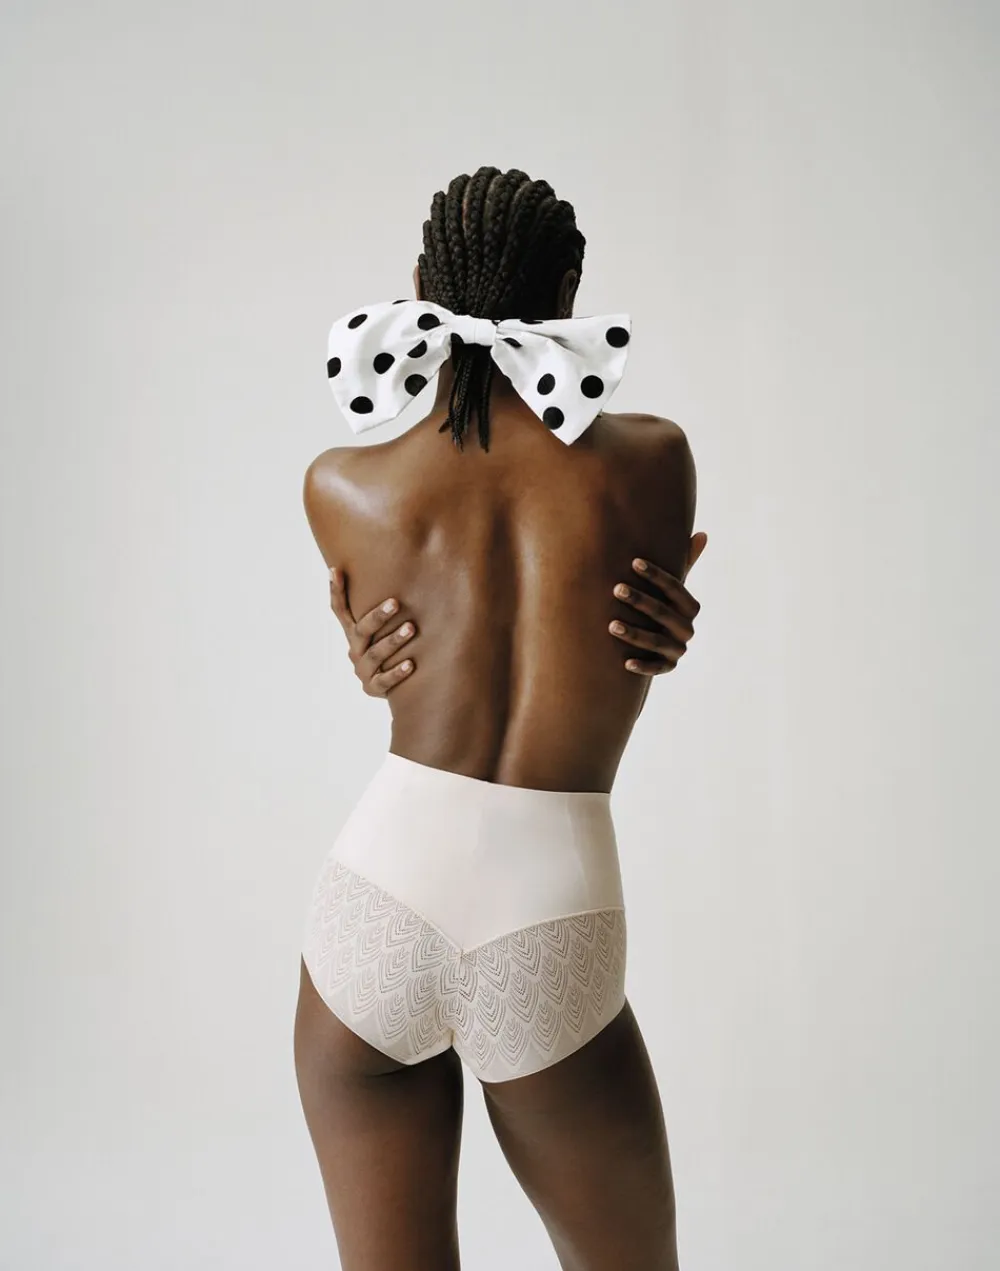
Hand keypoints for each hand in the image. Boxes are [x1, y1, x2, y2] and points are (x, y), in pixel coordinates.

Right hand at [327, 566, 416, 696]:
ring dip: (393, 641)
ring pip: (375, 654)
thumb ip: (386, 605)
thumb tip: (406, 567)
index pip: (340, 610)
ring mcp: (363, 670)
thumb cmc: (391, 648)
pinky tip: (410, 663)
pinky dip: (397, 672)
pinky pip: (384, 681)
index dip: (336, 591)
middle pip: (360, 631)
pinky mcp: (373, 688)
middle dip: (377, 616)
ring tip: (411, 628)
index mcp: (353, 633)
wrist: (392, 687)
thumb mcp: (383, 628)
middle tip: (395, 602)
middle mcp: (354, 649)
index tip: (336, 570)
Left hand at [609, 546, 703, 675]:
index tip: (634, 562)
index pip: (676, 588)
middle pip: (664, 613)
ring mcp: (678, 650)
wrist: (659, 644)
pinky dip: (642, 666)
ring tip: (611, 625)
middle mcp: (687, 629)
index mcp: (690, 607)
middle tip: (616, 589)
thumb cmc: (661, 605)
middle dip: (640, 600)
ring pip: (657, 642)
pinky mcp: (668, 667)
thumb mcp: (671, 587)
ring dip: (634, 634)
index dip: (657, 575)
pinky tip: (624, 663)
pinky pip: (656, 669)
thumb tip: (702, 533)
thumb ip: (684, 563)